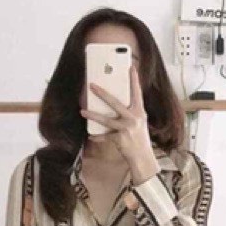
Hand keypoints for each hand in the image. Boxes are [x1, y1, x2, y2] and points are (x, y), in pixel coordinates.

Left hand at [80, 65, 158, 179]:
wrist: (143, 157)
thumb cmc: (139, 139)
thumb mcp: (139, 123)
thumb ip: (130, 113)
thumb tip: (114, 105)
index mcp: (139, 112)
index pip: (137, 92)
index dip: (134, 80)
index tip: (130, 67)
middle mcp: (133, 118)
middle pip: (115, 103)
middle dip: (102, 93)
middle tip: (92, 85)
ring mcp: (126, 128)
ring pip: (106, 120)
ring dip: (93, 115)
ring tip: (82, 111)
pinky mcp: (120, 139)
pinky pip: (105, 136)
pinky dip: (98, 137)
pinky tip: (91, 136)